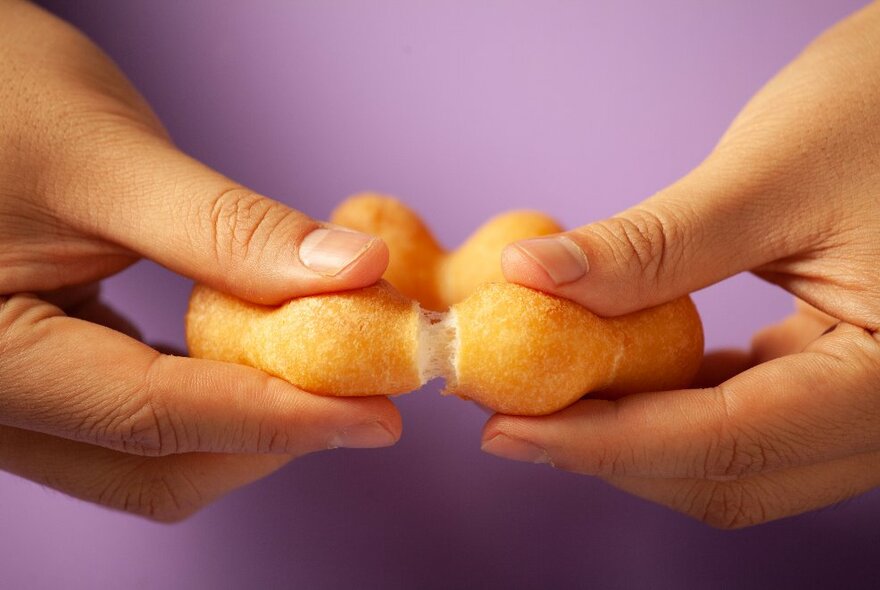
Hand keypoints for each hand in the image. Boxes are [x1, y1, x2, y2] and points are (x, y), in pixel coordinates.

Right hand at [0, 0, 397, 521]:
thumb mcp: (108, 158)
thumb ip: (230, 230)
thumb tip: (356, 272)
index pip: (154, 418)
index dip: (280, 421)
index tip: (377, 415)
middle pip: (155, 466)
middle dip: (270, 436)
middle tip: (362, 388)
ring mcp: (13, 400)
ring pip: (149, 458)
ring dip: (247, 424)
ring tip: (325, 370)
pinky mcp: (43, 379)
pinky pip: (136, 422)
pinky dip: (212, 398)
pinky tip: (260, 357)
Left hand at [484, 2, 879, 527]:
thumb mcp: (769, 176)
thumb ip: (650, 246)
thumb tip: (529, 277)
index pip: (728, 442)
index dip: (604, 445)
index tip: (506, 430)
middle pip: (729, 474)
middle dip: (610, 450)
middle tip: (510, 414)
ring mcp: (868, 402)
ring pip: (734, 459)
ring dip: (634, 433)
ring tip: (547, 391)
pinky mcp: (839, 375)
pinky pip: (746, 417)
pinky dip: (672, 402)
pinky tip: (613, 368)